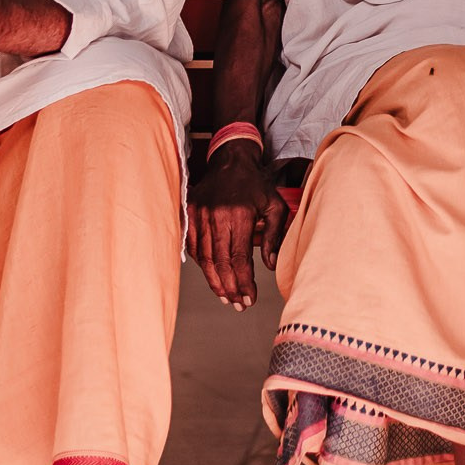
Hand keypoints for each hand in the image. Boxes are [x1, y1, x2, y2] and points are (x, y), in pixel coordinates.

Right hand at [188, 140, 288, 310]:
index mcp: (239, 215)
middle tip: (239, 304)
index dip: (244, 283)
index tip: (250, 298)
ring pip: (204, 259)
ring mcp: (199, 214)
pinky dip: (203, 265)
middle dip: (230, 289)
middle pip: (220, 263)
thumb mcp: (275, 206)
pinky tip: (214, 276)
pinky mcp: (189, 213)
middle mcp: (216, 216)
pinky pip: (193, 247)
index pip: (239, 259)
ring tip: (227, 297)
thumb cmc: (256, 185)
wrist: (231, 160)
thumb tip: (270, 265)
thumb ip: (274, 236)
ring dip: (215, 282)